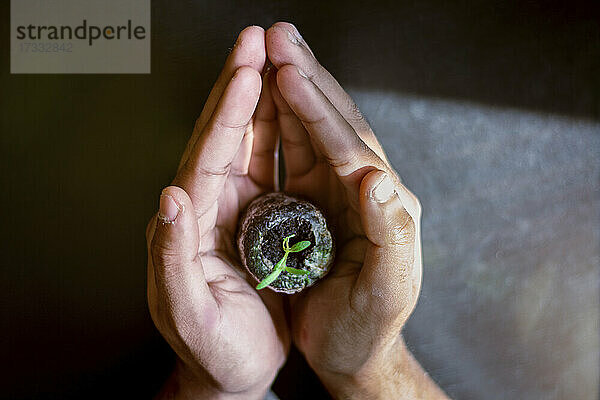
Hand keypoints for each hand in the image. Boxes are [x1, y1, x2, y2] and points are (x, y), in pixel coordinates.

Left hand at [146, 26, 287, 399]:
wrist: (232, 370)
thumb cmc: (214, 349)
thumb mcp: (191, 314)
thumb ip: (173, 259)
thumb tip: (170, 197)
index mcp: (191, 224)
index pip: (208, 155)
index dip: (229, 110)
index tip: (248, 68)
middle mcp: (209, 207)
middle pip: (224, 134)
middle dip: (242, 84)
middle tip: (258, 39)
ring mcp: (234, 208)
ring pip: (248, 140)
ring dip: (263, 97)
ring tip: (277, 57)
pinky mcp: (258, 217)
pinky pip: (269, 163)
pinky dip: (281, 129)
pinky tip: (292, 105)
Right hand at [265, 23, 446, 398]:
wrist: (352, 349)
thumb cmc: (365, 328)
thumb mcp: (385, 292)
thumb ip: (390, 236)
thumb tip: (379, 182)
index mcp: (385, 208)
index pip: (350, 149)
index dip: (318, 112)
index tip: (289, 76)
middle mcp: (365, 190)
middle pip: (336, 124)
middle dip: (307, 79)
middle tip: (279, 37)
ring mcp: (338, 191)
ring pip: (314, 128)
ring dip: (294, 87)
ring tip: (273, 50)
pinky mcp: (315, 199)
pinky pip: (296, 148)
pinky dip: (281, 116)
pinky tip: (269, 93)